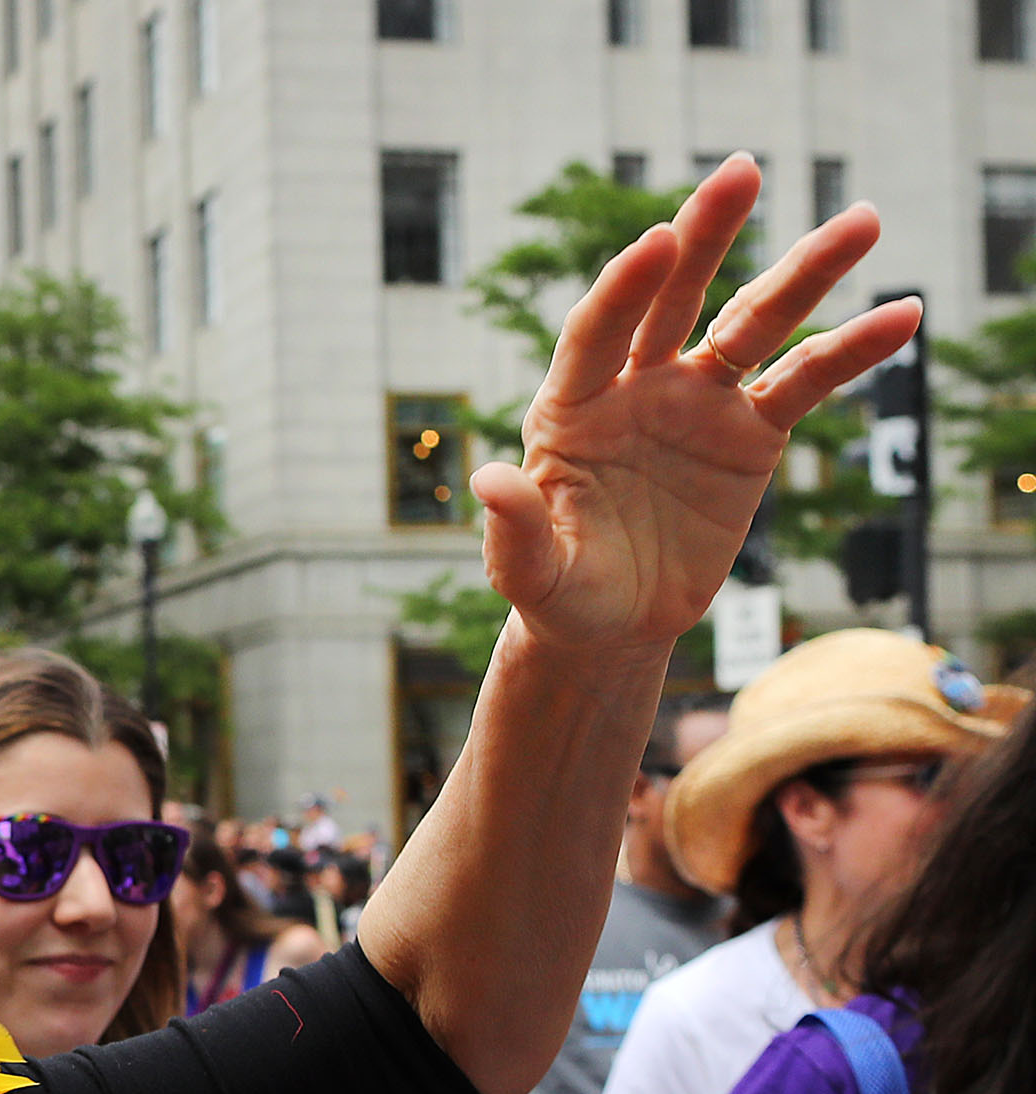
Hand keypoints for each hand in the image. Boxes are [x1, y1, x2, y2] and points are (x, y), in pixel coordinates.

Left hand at [479, 156, 919, 658]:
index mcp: (571, 406)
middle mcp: (636, 385)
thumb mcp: (531, 574)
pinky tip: (904, 314)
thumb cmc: (560, 593)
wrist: (612, 623)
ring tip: (865, 219)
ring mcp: (697, 401)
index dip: (625, 287)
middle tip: (742, 171)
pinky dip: (853, 349)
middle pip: (674, 297)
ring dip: (806, 271)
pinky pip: (806, 381)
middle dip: (707, 235)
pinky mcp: (751, 433)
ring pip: (754, 323)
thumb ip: (513, 532)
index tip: (657, 239)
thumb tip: (489, 481)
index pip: (598, 330)